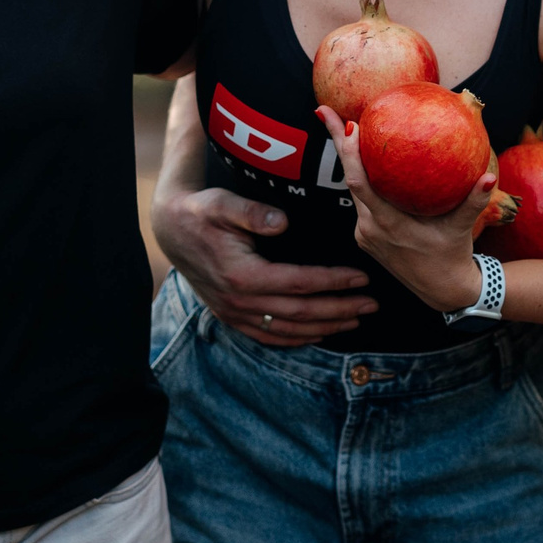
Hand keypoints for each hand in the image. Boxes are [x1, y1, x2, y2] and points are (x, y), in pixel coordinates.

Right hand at [155, 185, 376, 347]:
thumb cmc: (201, 211)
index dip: (333, 282)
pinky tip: (320, 333)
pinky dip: (298, 339)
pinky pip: (270, 337)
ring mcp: (235, 314)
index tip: (361, 277)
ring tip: (356, 319)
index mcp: (242, 275)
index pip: (299, 283)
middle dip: (340, 309)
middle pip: (301, 312)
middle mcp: (240, 301)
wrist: (171, 229)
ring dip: (326, 326)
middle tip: (372, 304)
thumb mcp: (222, 203)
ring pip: (289, 330)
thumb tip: (282, 222)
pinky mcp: (232, 317)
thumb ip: (252, 213)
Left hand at [316, 106, 497, 311]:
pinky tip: (366, 159)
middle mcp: (369, 228)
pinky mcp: (365, 237)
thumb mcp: (462, 228)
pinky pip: (361, 202)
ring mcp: (364, 233)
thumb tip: (490, 177)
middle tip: (324, 110)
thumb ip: (474, 201)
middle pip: (349, 179)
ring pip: (353, 189)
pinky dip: (361, 179)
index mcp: (387, 224)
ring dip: (348, 160)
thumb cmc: (453, 256)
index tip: (347, 125)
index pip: (360, 184)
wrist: (443, 291)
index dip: (350, 154)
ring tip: (341, 126)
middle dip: (337, 143)